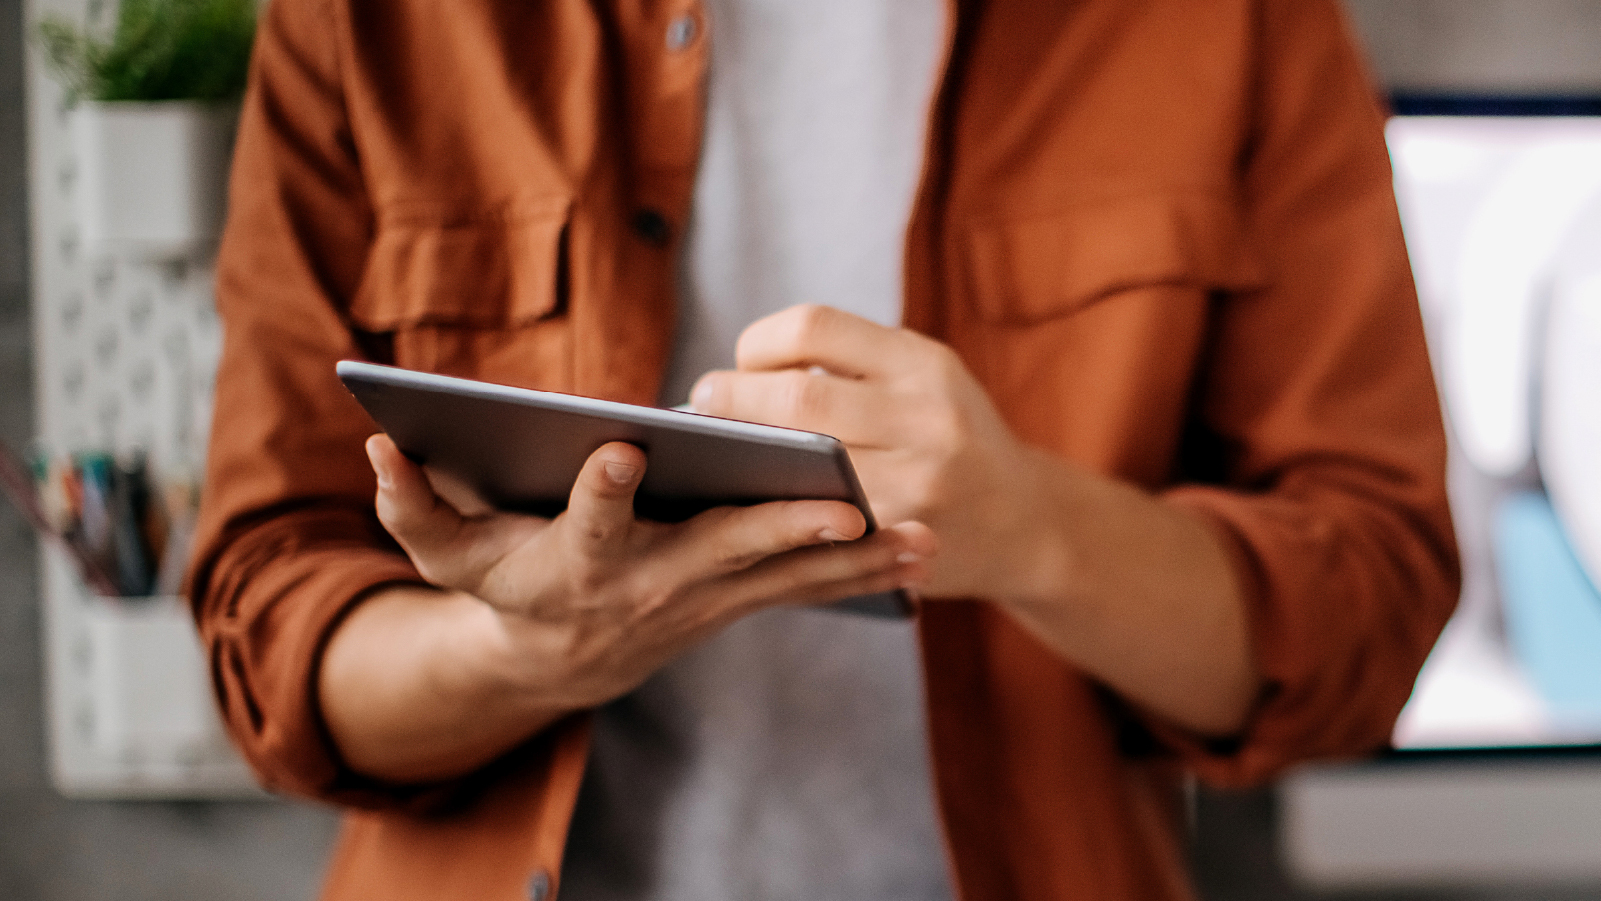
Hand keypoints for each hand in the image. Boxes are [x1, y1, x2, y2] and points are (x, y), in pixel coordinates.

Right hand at [365, 434, 935, 712]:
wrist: (556, 658)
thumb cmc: (499, 588)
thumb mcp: (442, 552)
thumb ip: (410, 502)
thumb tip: (376, 445)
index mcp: (577, 561)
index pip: (588, 523)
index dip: (599, 490)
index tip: (621, 449)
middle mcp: (648, 584)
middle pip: (719, 552)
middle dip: (781, 528)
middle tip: (844, 503)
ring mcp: (701, 597)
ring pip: (783, 576)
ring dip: (853, 559)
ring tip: (923, 536)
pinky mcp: (735, 598)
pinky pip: (804, 586)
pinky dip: (860, 573)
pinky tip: (921, 552)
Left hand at [688, 305, 1036, 599]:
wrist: (1029, 524)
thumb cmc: (954, 440)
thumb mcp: (927, 381)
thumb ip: (854, 367)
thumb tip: (739, 373)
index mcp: (924, 363)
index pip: (814, 326)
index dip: (759, 342)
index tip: (740, 362)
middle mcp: (927, 417)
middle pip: (797, 396)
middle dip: (732, 399)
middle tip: (702, 403)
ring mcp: (918, 483)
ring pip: (799, 466)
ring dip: (744, 458)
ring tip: (717, 452)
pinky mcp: (903, 541)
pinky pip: (818, 521)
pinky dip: (774, 508)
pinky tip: (751, 502)